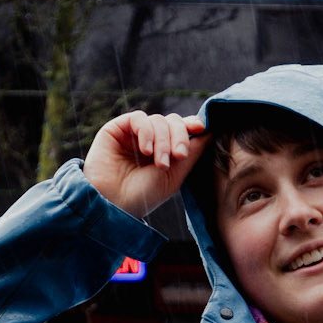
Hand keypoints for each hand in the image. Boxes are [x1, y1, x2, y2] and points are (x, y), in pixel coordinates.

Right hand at [83, 110, 208, 219]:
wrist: (113, 204)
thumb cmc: (143, 196)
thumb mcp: (174, 177)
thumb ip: (190, 153)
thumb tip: (209, 130)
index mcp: (165, 152)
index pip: (181, 130)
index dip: (192, 125)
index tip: (201, 128)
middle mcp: (150, 141)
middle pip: (172, 122)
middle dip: (179, 136)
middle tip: (178, 156)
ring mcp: (134, 134)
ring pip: (158, 120)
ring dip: (162, 140)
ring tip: (160, 163)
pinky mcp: (118, 128)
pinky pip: (139, 118)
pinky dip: (146, 132)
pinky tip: (145, 151)